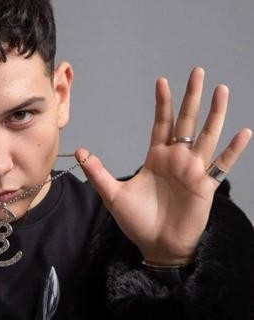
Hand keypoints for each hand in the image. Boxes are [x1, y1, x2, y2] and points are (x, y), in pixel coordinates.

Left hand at [75, 67, 251, 264]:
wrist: (157, 246)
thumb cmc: (138, 222)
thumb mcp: (113, 195)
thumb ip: (99, 172)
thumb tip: (82, 150)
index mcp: (157, 158)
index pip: (161, 123)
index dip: (162, 103)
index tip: (162, 81)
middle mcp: (177, 159)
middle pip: (186, 121)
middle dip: (192, 97)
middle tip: (197, 72)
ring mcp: (193, 171)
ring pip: (206, 136)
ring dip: (215, 114)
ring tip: (221, 90)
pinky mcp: (206, 186)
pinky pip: (221, 165)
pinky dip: (233, 150)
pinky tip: (244, 132)